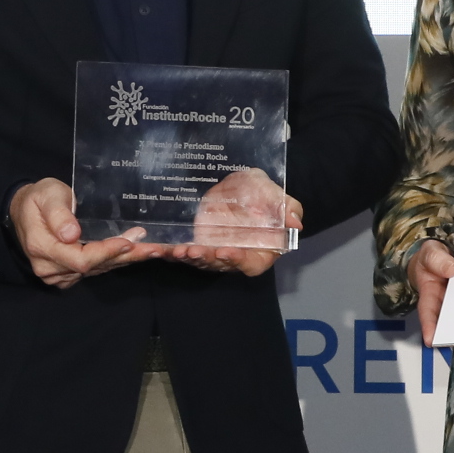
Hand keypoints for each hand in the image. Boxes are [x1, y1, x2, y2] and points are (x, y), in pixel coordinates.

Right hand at [10, 178, 150, 289]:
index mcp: (42, 247)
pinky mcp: (67, 275)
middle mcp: (49, 267)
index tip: (129, 242)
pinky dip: (116, 261)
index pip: (81, 258)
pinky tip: (136, 253)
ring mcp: (58, 274)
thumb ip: (58, 214)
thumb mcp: (46, 195)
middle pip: (93, 267)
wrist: (24, 211)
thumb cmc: (38, 198)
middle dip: (125, 256)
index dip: (106, 252)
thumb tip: (71, 234)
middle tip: (154, 247)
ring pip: (97, 270)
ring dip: (125, 260)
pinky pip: (95, 270)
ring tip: (153, 249)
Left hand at [157, 169, 300, 278]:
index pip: (250, 263)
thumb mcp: (277, 195)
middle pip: (221, 265)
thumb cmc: (264, 194)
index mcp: (259, 251)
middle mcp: (235, 255)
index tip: (227, 251)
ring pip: (200, 260)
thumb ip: (287, 208)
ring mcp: (214, 251)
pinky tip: (158, 248)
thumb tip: (295, 224)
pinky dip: (170, 252)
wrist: (244, 187)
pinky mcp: (198, 243)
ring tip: (177, 250)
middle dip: (207, 259)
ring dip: (187, 258)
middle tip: (194, 251)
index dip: (238, 260)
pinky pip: (183, 251)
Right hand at [408, 238, 453, 347]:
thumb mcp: (429, 253)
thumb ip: (437, 259)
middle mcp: (448, 302)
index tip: (431, 339)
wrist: (444, 255)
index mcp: (431, 294)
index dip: (429, 326)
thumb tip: (452, 268)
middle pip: (453, 318)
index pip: (428, 312)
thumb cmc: (432, 259)